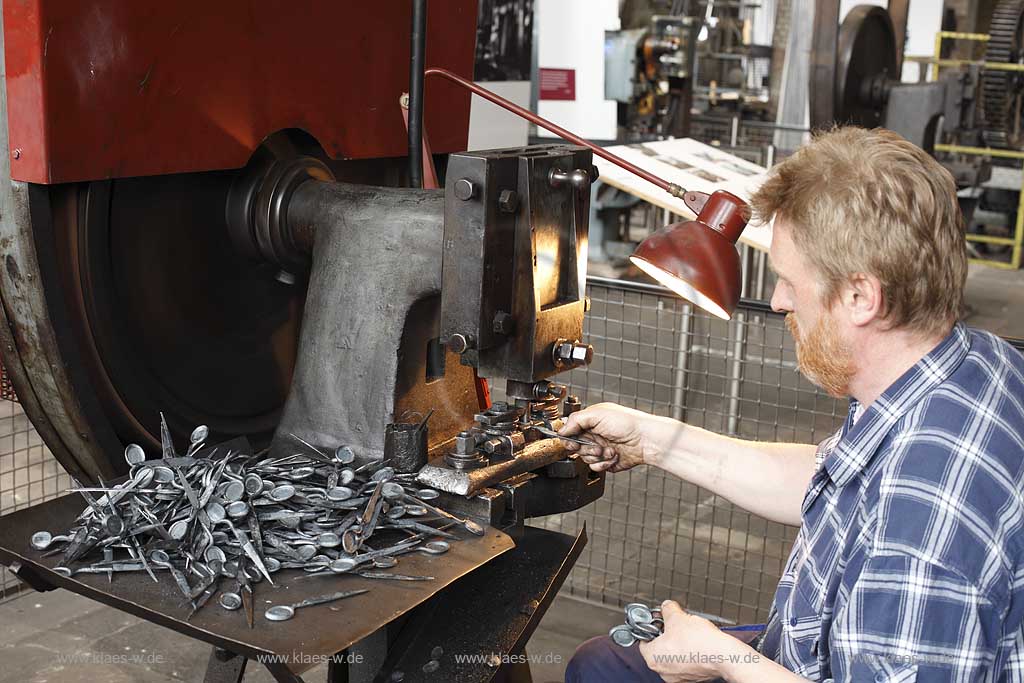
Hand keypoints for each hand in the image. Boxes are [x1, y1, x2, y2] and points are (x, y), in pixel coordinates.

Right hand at [559, 403, 656, 472]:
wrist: (645, 440)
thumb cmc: (627, 423)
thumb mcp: (597, 414)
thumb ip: (576, 420)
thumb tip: (561, 429)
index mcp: (590, 421)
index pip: (570, 431)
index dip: (569, 438)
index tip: (573, 442)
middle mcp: (594, 435)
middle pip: (576, 447)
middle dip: (585, 448)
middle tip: (595, 446)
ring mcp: (600, 449)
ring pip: (585, 459)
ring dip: (597, 456)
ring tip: (609, 449)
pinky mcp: (606, 461)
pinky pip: (595, 467)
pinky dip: (604, 464)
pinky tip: (613, 456)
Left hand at [638, 601, 755, 681]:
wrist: (724, 655)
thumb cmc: (699, 641)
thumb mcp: (677, 616)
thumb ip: (667, 609)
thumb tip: (666, 606)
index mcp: (653, 658)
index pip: (643, 640)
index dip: (651, 626)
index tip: (658, 620)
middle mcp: (663, 671)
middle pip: (658, 647)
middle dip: (667, 633)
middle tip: (675, 623)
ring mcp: (678, 676)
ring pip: (673, 654)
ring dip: (678, 642)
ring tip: (688, 632)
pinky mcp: (693, 677)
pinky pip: (686, 661)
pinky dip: (689, 651)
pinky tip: (696, 642)